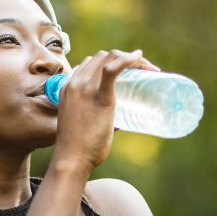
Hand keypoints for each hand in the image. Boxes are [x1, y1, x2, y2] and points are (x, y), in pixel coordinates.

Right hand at [50, 49, 158, 169]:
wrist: (71, 159)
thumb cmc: (79, 148)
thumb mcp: (81, 123)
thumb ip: (99, 117)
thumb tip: (122, 121)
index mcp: (68, 86)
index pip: (90, 63)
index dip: (111, 62)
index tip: (128, 71)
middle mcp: (75, 82)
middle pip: (102, 56)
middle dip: (124, 57)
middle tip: (143, 71)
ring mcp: (85, 88)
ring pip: (110, 57)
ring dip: (131, 58)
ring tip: (148, 69)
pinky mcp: (99, 97)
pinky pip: (112, 70)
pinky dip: (127, 60)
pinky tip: (139, 58)